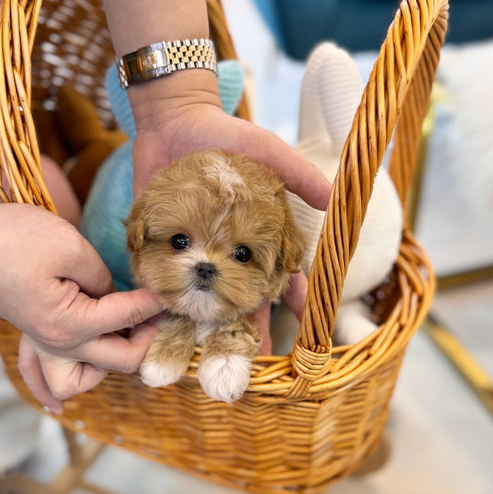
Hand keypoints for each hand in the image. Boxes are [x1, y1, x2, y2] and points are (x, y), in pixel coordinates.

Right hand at [0, 198, 162, 412]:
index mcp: (71, 325)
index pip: (128, 317)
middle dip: (146, 338)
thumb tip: (114, 293)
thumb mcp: (69, 247)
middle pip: (119, 361)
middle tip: (156, 312)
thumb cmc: (11, 238)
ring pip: (79, 383)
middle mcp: (57, 344)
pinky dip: (51, 391)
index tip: (167, 288)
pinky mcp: (28, 334)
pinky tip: (57, 403)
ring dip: (106, 368)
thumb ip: (101, 277)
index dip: (152, 300)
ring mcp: (40, 343)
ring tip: (121, 340)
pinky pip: (38, 377)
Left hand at [128, 71, 328, 349]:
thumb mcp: (267, 152)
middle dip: (241, 335)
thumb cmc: (227, 136)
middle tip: (242, 371)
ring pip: (200, 301)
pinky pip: (160, 281)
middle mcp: (224, 254)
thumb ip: (297, 174)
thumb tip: (334, 200)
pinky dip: (159, 306)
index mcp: (255, 240)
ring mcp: (192, 254)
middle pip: (237, 302)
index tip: (303, 329)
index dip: (293, 303)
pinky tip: (158, 334)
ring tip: (197, 366)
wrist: (174, 121)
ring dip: (199, 331)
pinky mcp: (160, 247)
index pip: (280, 279)